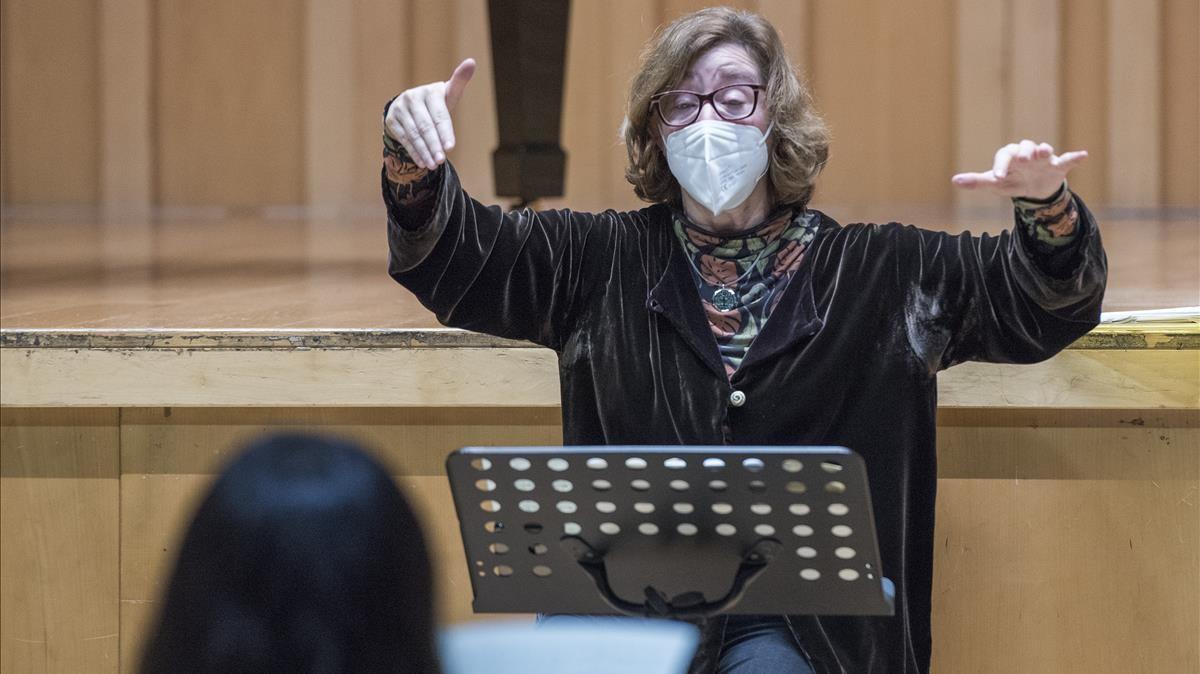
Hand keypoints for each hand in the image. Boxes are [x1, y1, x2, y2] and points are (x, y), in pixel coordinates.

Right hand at [384, 58, 475, 169]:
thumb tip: (471, 62)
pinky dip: (414, 151)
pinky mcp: (391, 120)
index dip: (445, 131)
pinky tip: (422, 162)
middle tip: (441, 161)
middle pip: (425, 126)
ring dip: (424, 151)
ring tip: (433, 165)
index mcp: (430, 91)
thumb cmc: (437, 102)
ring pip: (414, 134)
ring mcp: (400, 108)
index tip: (450, 147)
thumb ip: (459, 81)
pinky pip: (404, 138)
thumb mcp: (449, 94)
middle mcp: (412, 97)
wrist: (412, 106)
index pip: (439, 114)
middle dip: (434, 145)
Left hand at [952, 140, 1087, 199]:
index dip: (1001, 165)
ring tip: (1045, 152)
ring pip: (1045, 150)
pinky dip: (1074, 157)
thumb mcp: (995, 184)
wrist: (1035, 189)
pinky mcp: (1058, 165)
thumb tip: (954, 181)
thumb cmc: (1012, 181)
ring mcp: (1043, 159)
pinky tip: (1082, 155)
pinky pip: (1068, 159)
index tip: (998, 178)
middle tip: (1024, 159)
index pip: (1004, 156)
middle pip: (1025, 147)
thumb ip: (977, 182)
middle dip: (1025, 152)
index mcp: (1010, 157)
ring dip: (1045, 150)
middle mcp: (1026, 154)